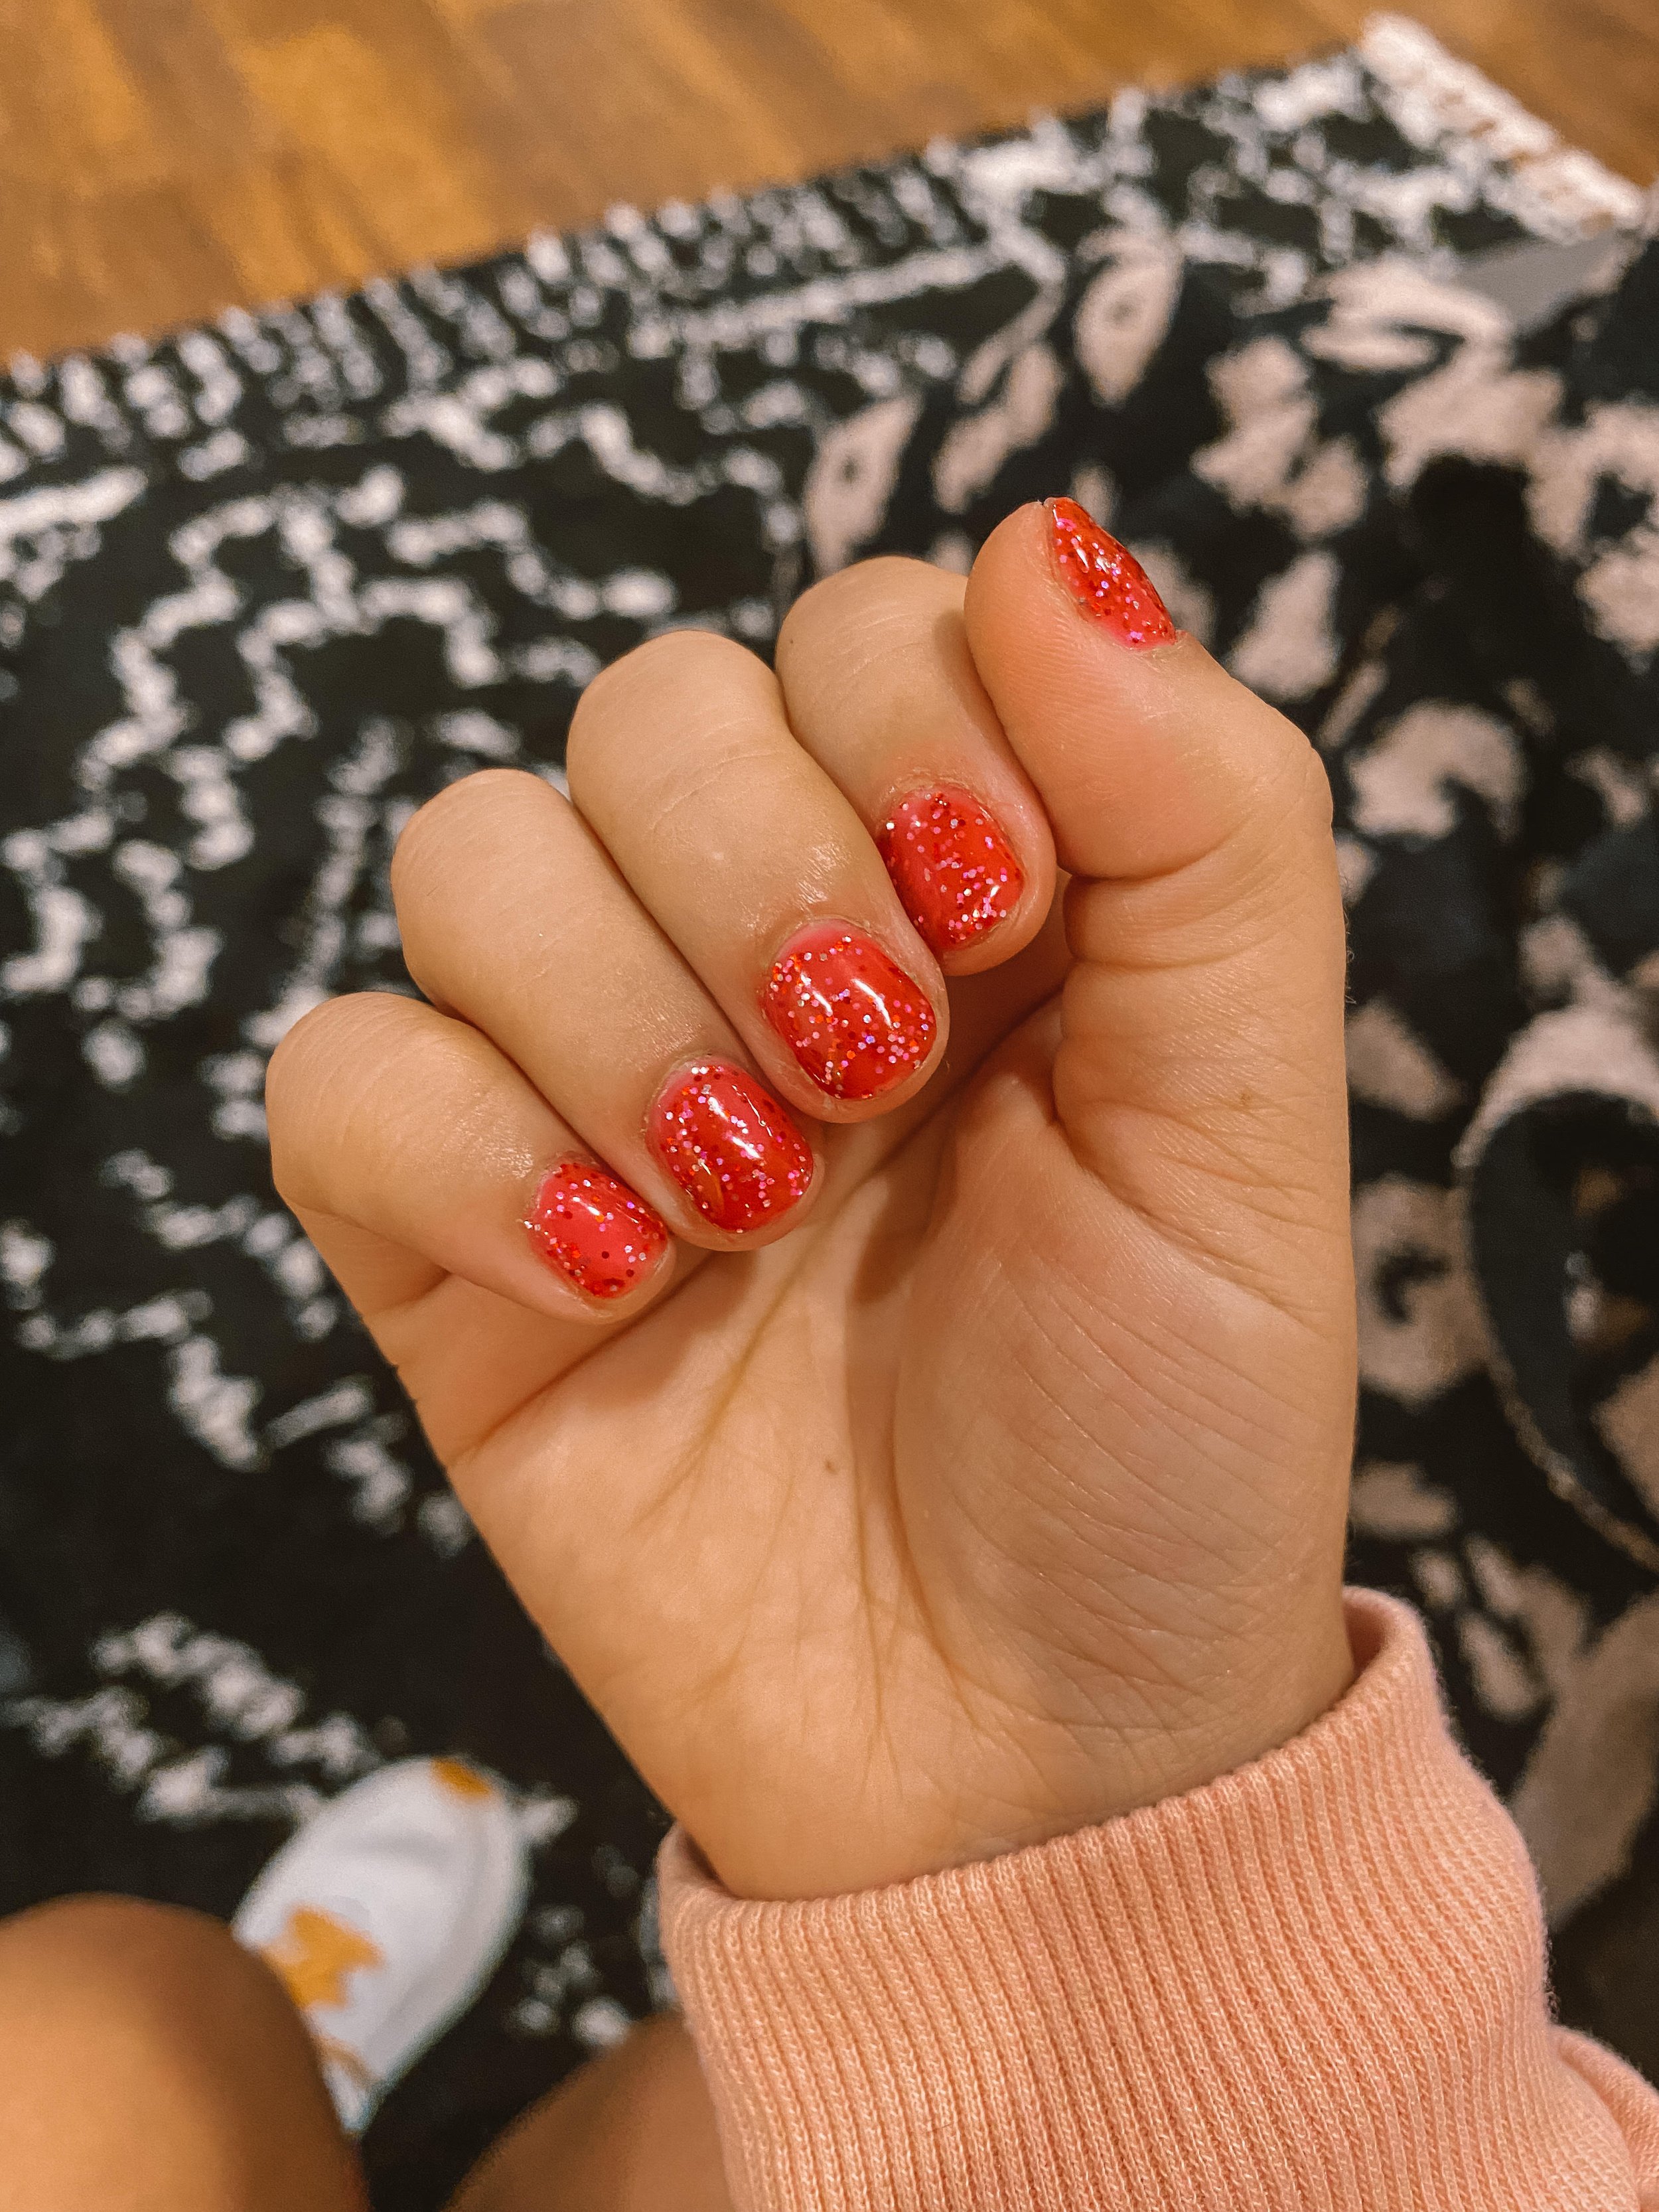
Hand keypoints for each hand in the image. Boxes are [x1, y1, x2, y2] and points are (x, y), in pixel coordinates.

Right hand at [267, 502, 1356, 1901]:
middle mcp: (765, 958)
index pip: (860, 629)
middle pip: (648, 709)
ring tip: (744, 1198)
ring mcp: (592, 1091)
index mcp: (965, 897)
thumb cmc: (1165, 1445)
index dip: (911, 723)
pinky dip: (456, 1146)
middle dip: (757, 869)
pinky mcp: (455, 1243)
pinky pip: (343, 1075)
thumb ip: (1203, 817)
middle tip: (863, 1070)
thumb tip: (1051, 547)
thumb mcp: (1250, 1124)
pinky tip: (608, 1275)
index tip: (1002, 914)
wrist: (1031, 1757)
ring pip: (476, 854)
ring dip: (612, 1008)